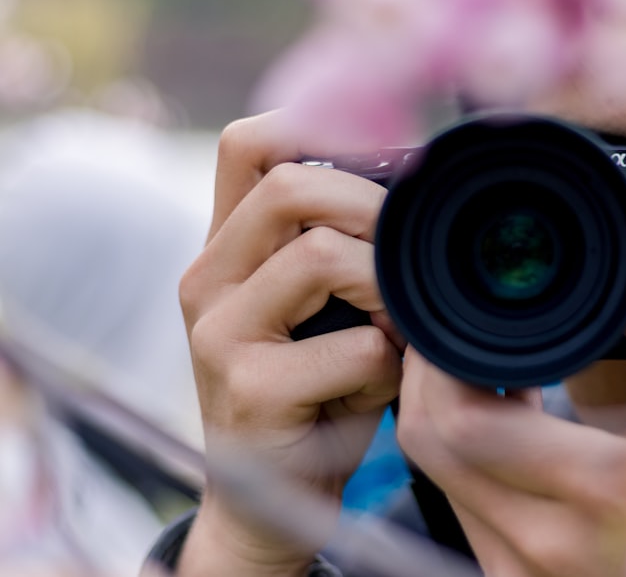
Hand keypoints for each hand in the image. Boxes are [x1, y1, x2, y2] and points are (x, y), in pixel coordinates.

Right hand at [176, 112, 403, 575]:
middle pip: (291, 185)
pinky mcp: (251, 392)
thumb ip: (341, 246)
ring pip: (322, 256)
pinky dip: (390, 363)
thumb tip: (417, 181)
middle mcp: (207, 280)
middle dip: (374, 208)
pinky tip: (380, 385)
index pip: (249, 145)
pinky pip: (357, 347)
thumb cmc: (316, 387)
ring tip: (397, 328)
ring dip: (387, 289)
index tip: (386, 158)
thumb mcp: (320, 307)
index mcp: (226, 249)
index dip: (319, 126)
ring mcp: (219, 335)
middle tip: (409, 254)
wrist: (271, 500)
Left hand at [396, 221, 625, 576]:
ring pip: (432, 469)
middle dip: (430, 372)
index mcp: (608, 488)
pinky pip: (452, 498)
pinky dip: (459, 447)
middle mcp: (547, 537)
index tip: (461, 311)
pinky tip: (503, 418)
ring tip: (489, 369)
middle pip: (430, 437)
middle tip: (461, 329)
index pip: (466, 419)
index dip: (442, 356)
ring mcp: (518, 566)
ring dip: (441, 405)